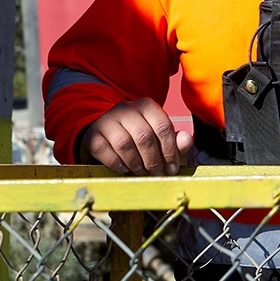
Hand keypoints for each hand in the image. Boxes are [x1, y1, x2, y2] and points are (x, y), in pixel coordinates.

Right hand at [76, 98, 192, 174]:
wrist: (106, 138)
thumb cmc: (138, 139)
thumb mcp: (159, 139)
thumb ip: (175, 141)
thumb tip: (187, 140)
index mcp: (146, 106)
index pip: (163, 126)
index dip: (170, 150)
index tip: (172, 169)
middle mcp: (125, 108)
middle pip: (144, 136)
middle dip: (153, 160)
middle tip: (156, 174)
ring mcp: (107, 120)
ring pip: (124, 143)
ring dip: (136, 163)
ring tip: (141, 173)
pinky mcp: (93, 134)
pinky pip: (105, 150)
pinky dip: (117, 163)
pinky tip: (124, 169)